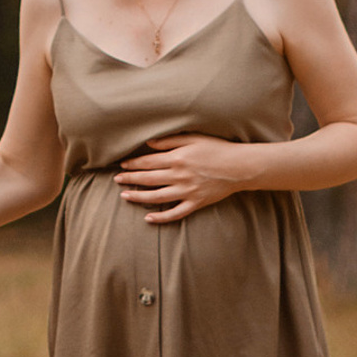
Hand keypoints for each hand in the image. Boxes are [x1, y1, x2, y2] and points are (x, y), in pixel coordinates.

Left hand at [113, 133, 247, 223]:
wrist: (240, 167)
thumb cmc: (217, 148)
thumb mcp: (193, 138)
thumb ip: (169, 140)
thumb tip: (149, 143)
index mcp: (177, 158)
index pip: (148, 162)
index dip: (133, 164)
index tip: (122, 165)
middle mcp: (179, 176)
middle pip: (148, 179)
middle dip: (130, 179)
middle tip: (116, 180)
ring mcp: (187, 191)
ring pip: (157, 197)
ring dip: (139, 197)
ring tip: (125, 196)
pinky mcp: (196, 203)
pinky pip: (176, 213)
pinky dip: (161, 217)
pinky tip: (148, 218)